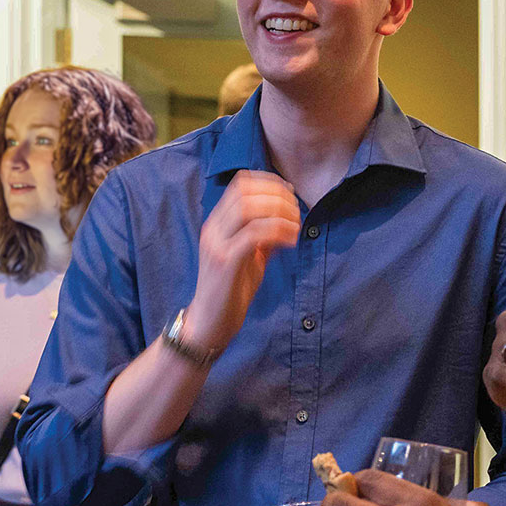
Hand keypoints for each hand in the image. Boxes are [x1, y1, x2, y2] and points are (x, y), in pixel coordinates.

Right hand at [183, 170, 299, 349]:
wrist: (210, 323)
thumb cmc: (230, 291)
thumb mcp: (250, 258)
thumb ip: (263, 237)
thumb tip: (287, 219)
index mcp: (217, 224)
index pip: (240, 184)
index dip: (268, 182)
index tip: (290, 192)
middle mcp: (213, 229)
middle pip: (244, 191)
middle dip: (276, 195)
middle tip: (296, 210)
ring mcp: (217, 244)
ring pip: (248, 208)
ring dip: (278, 211)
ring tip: (295, 225)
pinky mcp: (225, 261)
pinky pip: (254, 234)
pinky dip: (277, 231)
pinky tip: (290, 241)